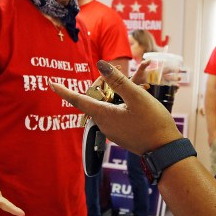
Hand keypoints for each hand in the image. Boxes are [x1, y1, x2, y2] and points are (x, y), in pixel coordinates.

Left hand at [50, 59, 180, 154]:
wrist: (164, 150)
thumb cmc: (153, 123)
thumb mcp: (137, 97)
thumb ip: (118, 81)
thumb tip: (101, 65)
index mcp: (104, 115)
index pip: (78, 100)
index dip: (64, 91)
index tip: (51, 83)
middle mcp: (104, 124)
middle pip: (95, 99)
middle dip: (104, 85)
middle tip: (120, 73)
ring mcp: (112, 131)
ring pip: (106, 106)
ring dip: (115, 93)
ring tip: (136, 81)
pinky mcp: (120, 134)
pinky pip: (115, 114)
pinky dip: (121, 103)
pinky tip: (136, 97)